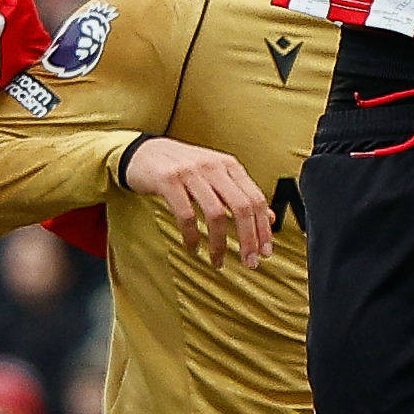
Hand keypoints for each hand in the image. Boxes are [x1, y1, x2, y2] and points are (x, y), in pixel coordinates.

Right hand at [122, 136, 274, 265]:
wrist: (143, 152)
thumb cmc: (181, 166)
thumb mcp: (215, 175)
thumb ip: (240, 194)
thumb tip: (270, 217)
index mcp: (229, 165)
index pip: (256, 199)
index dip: (263, 228)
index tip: (265, 251)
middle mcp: (213, 166)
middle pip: (241, 207)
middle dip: (249, 239)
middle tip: (249, 261)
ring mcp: (190, 172)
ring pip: (216, 214)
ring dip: (220, 244)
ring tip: (218, 261)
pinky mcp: (168, 181)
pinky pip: (186, 216)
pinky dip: (192, 237)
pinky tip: (194, 248)